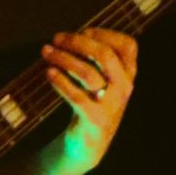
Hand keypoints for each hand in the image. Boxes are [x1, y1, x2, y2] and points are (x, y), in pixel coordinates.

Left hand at [45, 27, 136, 170]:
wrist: (89, 144)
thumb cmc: (92, 103)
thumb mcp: (102, 80)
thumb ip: (95, 60)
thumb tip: (71, 37)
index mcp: (129, 74)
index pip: (128, 45)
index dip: (104, 33)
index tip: (83, 31)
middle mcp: (124, 87)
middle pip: (105, 55)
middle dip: (78, 42)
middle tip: (57, 38)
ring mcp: (111, 104)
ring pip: (88, 73)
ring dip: (64, 59)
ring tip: (46, 52)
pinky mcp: (94, 119)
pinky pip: (76, 96)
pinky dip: (60, 82)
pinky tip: (48, 72)